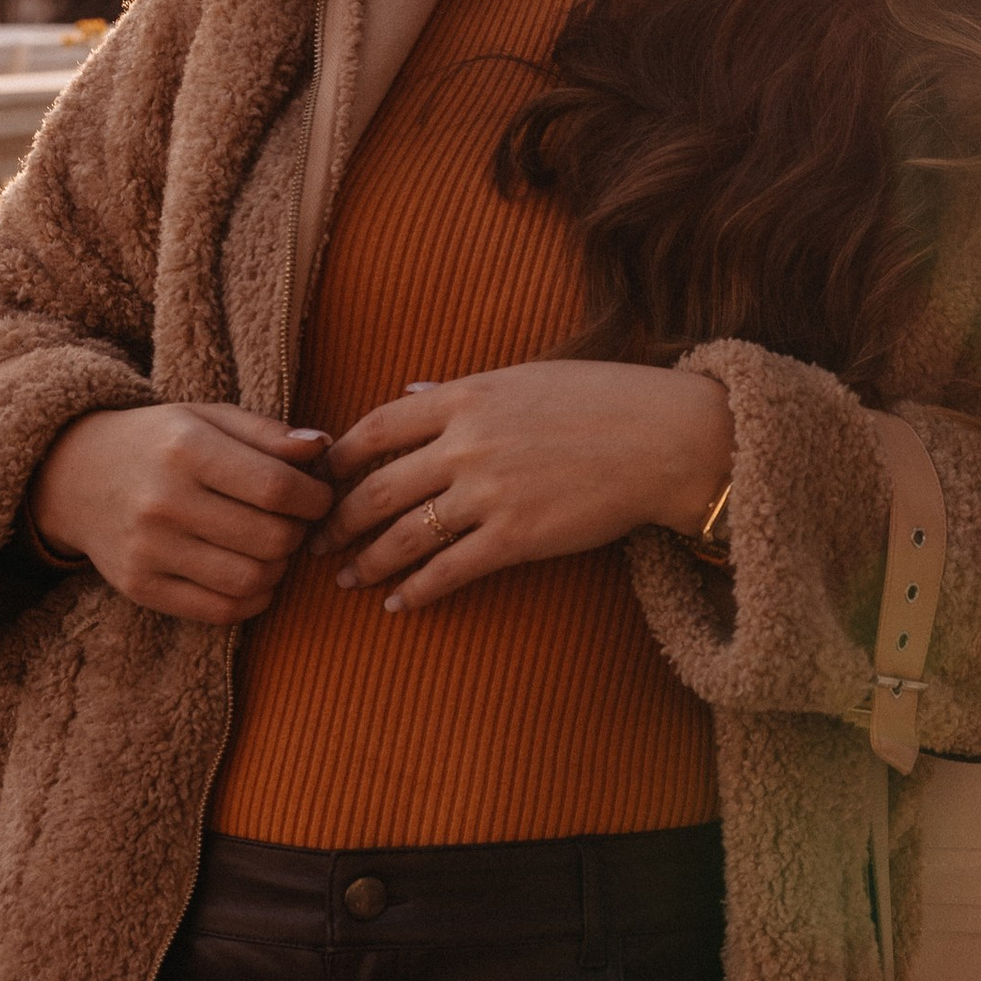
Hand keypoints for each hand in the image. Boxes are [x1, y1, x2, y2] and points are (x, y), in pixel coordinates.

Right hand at [29, 403, 335, 624]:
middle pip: (270, 538)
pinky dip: (252, 599)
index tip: (318, 496)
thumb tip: (325, 450)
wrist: (73, 475)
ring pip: (251, 579)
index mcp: (185, 449)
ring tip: (273, 547)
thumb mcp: (208, 418)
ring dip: (279, 568)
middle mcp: (163, 501)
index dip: (315, 497)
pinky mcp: (139, 587)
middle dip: (300, 533)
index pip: (276, 487)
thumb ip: (268, 433)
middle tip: (295, 522)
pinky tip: (253, 575)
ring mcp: (148, 550)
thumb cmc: (159, 442)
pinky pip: (219, 610)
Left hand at [310, 360, 733, 616]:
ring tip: (349, 580)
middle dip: (338, 522)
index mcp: (465, 396)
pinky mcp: (516, 537)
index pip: (375, 428)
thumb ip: (458, 389)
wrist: (664, 439)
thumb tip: (407, 392)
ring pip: (404, 535)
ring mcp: (490, 492)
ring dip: (368, 562)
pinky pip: (449, 570)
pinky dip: (417, 591)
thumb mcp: (525, 376)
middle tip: (316, 543)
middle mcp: (467, 443)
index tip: (320, 480)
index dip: (338, 459)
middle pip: (376, 488)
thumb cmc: (602, 399)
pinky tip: (400, 604)